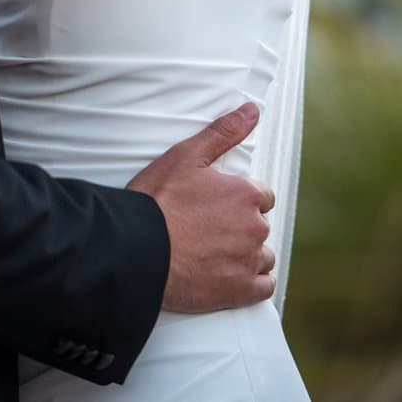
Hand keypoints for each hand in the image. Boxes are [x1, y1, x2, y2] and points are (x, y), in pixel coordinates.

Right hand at [126, 103, 275, 313]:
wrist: (138, 250)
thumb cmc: (157, 201)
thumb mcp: (187, 156)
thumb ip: (224, 132)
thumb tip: (252, 110)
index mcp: (245, 193)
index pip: (260, 195)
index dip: (238, 199)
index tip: (217, 206)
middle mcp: (255, 227)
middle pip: (259, 225)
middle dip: (241, 227)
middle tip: (208, 230)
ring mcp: (249, 260)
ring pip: (263, 256)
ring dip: (247, 255)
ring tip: (216, 255)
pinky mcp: (241, 291)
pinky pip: (264, 287)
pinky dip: (252, 284)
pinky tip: (231, 278)